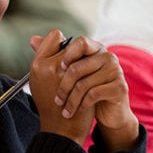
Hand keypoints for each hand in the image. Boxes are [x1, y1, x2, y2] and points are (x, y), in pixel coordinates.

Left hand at [30, 31, 138, 151]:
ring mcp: (115, 71)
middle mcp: (108, 56)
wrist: (107, 113)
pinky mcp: (119, 87)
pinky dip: (83, 104)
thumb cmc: (86, 90)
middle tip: (57, 99)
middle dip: (64, 86)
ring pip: (84, 83)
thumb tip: (32, 40)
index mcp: (95, 49)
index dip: (67, 55)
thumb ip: (52, 54)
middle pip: (78, 66)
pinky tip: (79, 109)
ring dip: (71, 100)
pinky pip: (94, 94)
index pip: (80, 42)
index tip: (58, 69)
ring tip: (65, 109)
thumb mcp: (69, 73)